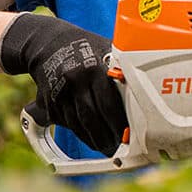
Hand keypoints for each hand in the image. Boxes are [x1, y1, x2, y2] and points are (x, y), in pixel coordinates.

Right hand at [0, 13, 126, 156]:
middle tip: (118, 147)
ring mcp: (59, 91)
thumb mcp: (105, 51)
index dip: (118, 123)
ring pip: (78, 123)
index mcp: (95, 68)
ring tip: (107, 147)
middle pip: (92, 117)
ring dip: (93, 139)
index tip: (128, 135)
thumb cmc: (86, 49)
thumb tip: (143, 94)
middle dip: (106, 136)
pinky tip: (90, 138)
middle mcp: (75, 80)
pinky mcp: (48, 100)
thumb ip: (119, 71)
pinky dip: (79, 133)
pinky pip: (65, 122)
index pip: (109, 102)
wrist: (47, 44)